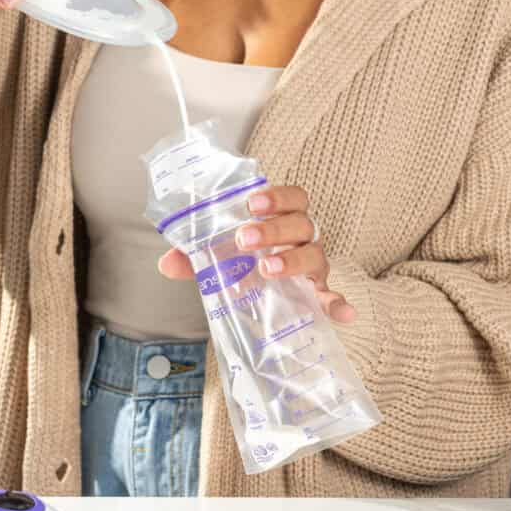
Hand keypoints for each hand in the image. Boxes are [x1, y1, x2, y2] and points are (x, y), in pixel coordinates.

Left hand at [157, 184, 356, 324]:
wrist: (264, 289)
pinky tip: (343, 314)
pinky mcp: (318, 293)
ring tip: (267, 269)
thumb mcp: (220, 256)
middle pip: (301, 223)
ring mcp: (314, 265)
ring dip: (293, 260)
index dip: (277, 197)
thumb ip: (195, 256)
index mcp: (284, 219)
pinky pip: (333, 297)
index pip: (293, 197)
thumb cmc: (246, 261)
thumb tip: (167, 262)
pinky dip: (339, 304)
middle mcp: (304, 238)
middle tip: (244, 239)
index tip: (252, 203)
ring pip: (315, 255)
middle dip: (274, 229)